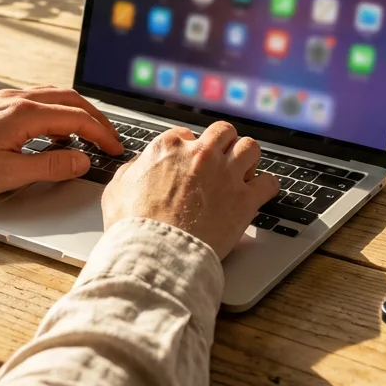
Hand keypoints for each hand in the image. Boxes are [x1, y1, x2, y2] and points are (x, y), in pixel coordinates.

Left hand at [0, 87, 122, 197]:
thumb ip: (50, 166)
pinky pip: (36, 101)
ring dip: (75, 114)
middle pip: (70, 100)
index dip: (102, 134)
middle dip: (95, 120)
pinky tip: (52, 134)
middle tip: (110, 141)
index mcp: (23, 114)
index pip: (77, 118)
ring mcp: (4, 99)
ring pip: (53, 96)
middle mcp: (16, 99)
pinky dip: (55, 113)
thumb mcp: (7, 175)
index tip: (115, 149)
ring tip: (87, 138)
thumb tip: (82, 161)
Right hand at [102, 121, 277, 259]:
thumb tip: (140, 165)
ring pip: (250, 148)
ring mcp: (225, 175)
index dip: (190, 149)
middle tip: (222, 160)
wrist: (155, 253)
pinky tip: (260, 193)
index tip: (192, 161)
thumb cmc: (133, 226)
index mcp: (169, 148)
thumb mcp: (117, 189)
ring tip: (244, 172)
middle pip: (223, 132)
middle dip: (224, 144)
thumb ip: (132, 170)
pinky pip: (269, 182)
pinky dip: (266, 186)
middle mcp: (201, 155)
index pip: (187, 134)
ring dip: (248, 158)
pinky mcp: (244, 200)